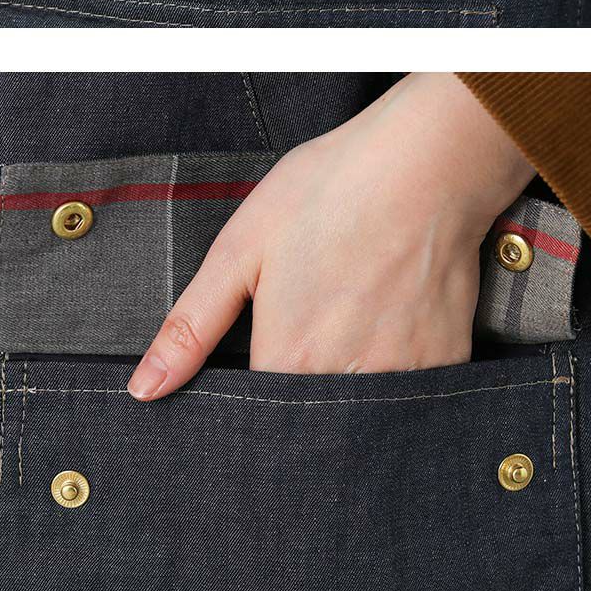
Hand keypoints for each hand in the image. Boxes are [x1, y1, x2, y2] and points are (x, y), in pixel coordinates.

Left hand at [126, 75, 537, 399]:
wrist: (429, 161)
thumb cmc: (331, 191)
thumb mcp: (240, 247)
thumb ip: (191, 327)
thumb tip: (144, 388)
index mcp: (288, 358)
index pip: (254, 421)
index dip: (245, 409)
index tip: (252, 375)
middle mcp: (345, 382)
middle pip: (310, 430)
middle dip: (296, 414)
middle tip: (307, 341)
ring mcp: (403, 376)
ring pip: (362, 419)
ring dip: (346, 397)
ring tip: (349, 331)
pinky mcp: (447, 361)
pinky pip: (413, 397)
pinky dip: (396, 379)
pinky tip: (390, 329)